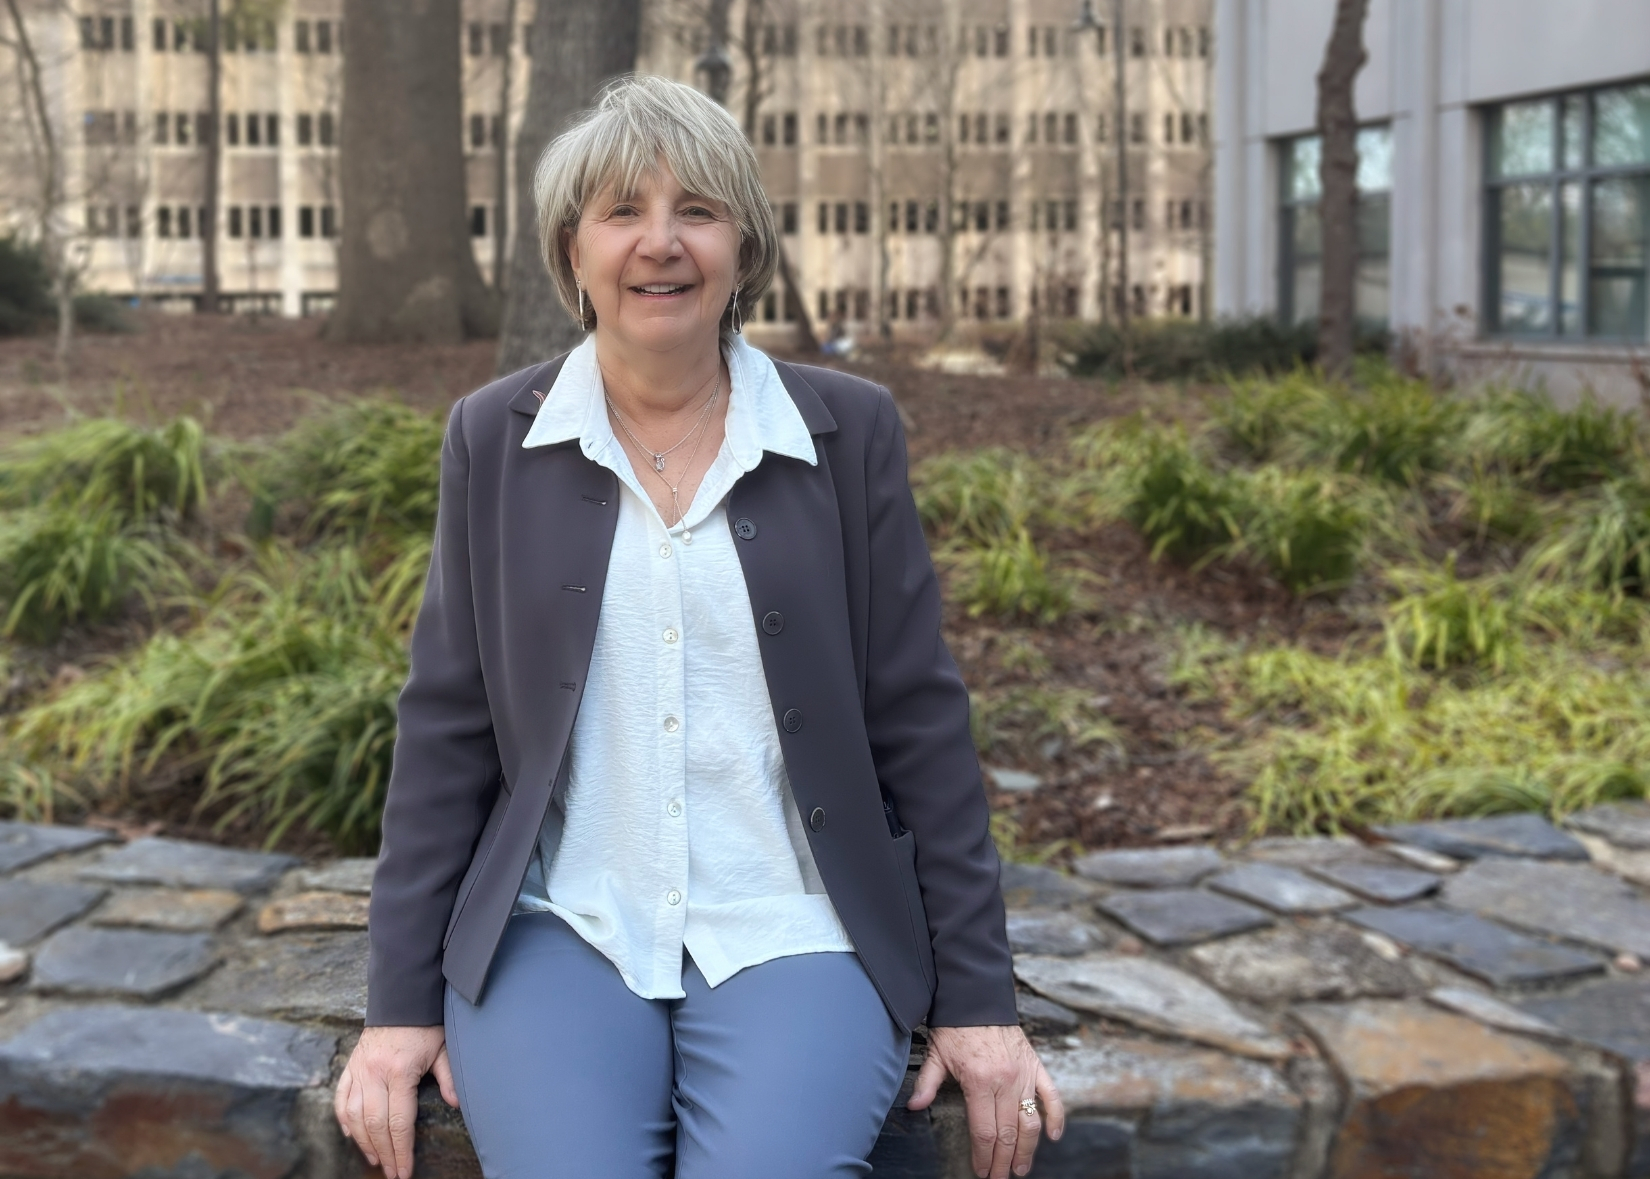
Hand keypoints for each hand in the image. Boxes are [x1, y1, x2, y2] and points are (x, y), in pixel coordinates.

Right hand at [334, 1025, 458, 1178]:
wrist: (400, 998)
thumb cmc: (424, 1024)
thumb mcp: (442, 1048)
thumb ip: (448, 1077)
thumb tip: (456, 1104)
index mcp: (399, 1071)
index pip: (398, 1122)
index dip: (402, 1150)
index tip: (405, 1171)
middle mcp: (373, 1074)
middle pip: (375, 1125)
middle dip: (385, 1153)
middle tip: (392, 1173)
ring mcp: (358, 1070)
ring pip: (355, 1116)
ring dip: (364, 1142)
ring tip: (376, 1159)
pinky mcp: (349, 1066)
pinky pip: (341, 1099)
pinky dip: (344, 1120)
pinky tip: (352, 1135)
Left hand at [907, 1024, 1064, 1178]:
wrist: (979, 996)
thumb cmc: (957, 1025)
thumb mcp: (937, 1054)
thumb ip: (926, 1083)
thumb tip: (913, 1106)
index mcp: (979, 1080)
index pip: (984, 1130)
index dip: (983, 1156)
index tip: (981, 1170)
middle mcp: (1005, 1080)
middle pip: (1008, 1132)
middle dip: (1003, 1160)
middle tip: (999, 1176)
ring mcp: (1024, 1074)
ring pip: (1031, 1121)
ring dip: (1028, 1149)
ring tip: (1021, 1168)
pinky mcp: (1036, 1066)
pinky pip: (1052, 1096)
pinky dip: (1056, 1117)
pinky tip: (1053, 1136)